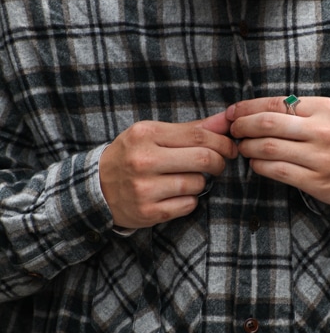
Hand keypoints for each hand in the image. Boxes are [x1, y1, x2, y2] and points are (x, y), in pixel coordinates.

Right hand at [99, 112, 236, 227]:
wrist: (96, 188)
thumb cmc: (132, 156)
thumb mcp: (154, 135)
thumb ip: (191, 128)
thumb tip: (227, 120)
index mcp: (146, 134)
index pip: (199, 135)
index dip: (222, 142)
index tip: (230, 148)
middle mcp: (143, 160)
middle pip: (203, 159)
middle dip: (219, 162)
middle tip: (218, 165)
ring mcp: (144, 188)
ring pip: (197, 184)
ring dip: (201, 182)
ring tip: (188, 179)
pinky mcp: (148, 212)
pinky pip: (188, 205)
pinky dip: (190, 200)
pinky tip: (177, 195)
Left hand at [227, 96, 329, 209]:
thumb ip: (300, 110)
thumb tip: (257, 110)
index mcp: (323, 108)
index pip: (275, 102)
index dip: (246, 107)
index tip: (232, 112)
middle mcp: (321, 131)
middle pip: (267, 124)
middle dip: (241, 126)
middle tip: (232, 130)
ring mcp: (319, 158)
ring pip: (268, 148)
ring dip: (247, 148)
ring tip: (242, 147)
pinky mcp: (316, 181)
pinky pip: (278, 171)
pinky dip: (260, 166)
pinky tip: (255, 164)